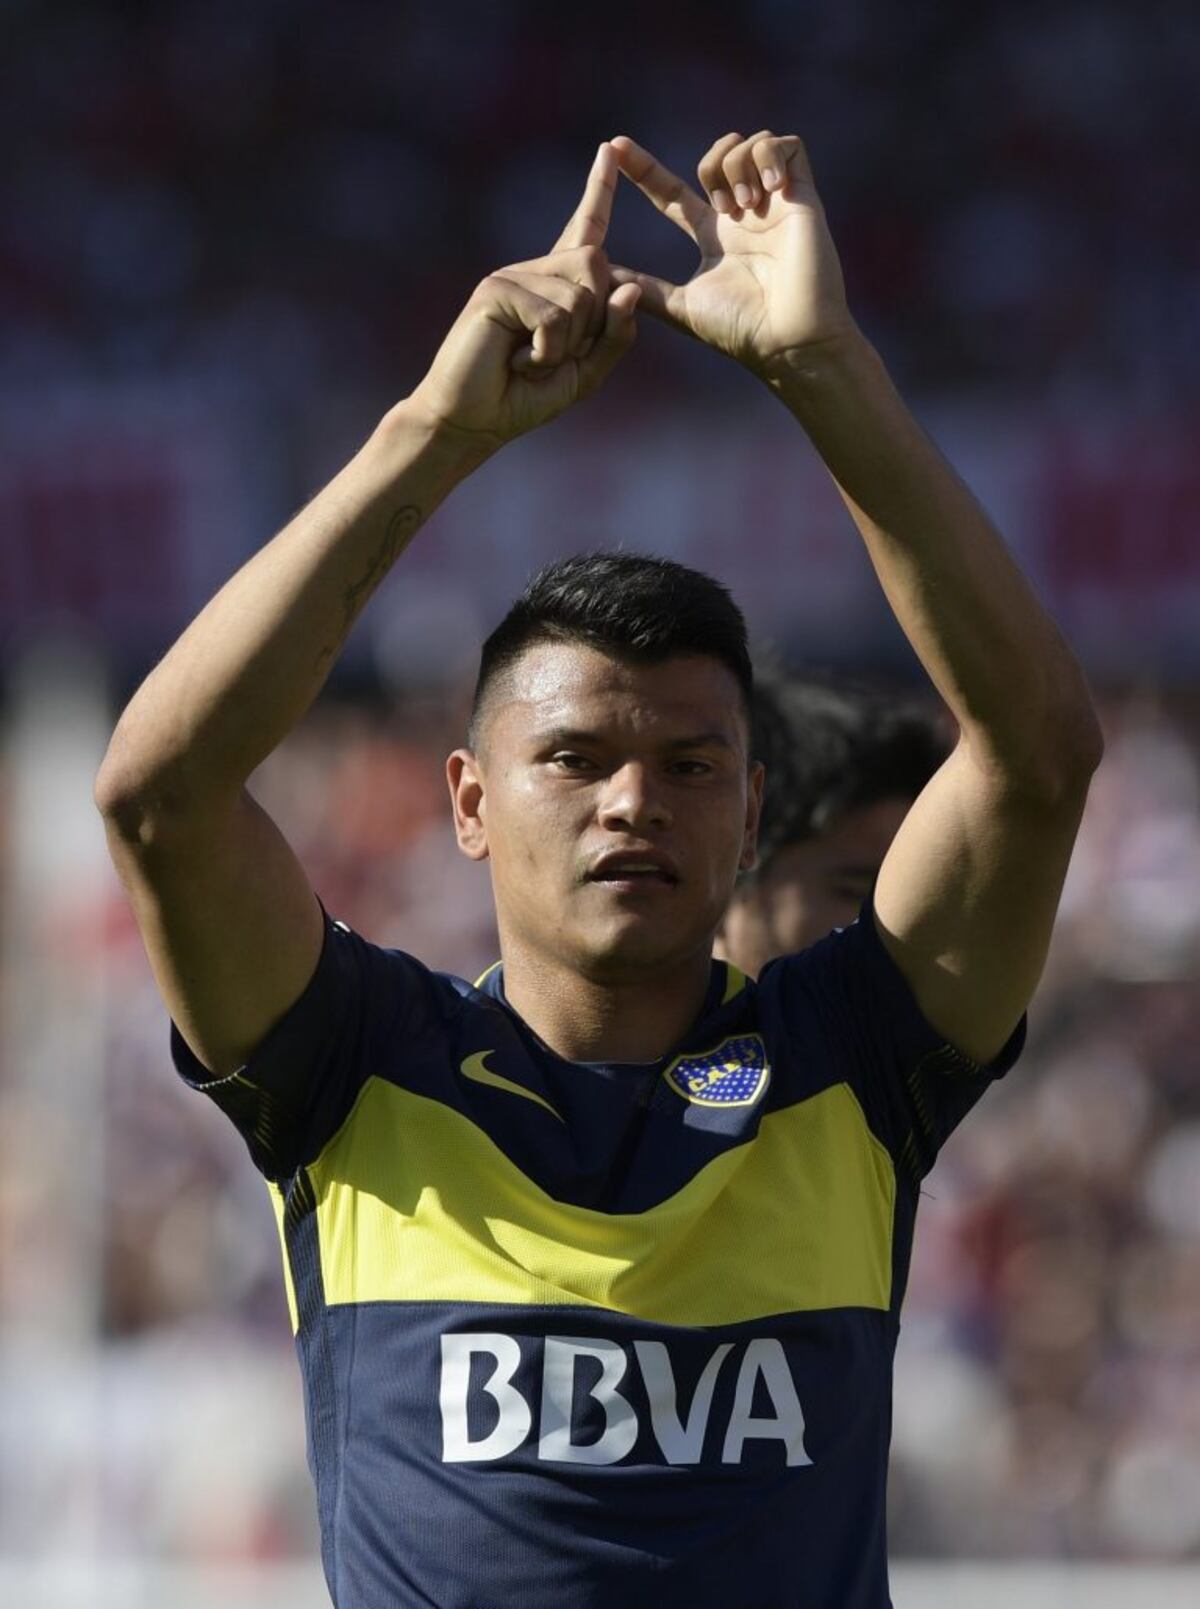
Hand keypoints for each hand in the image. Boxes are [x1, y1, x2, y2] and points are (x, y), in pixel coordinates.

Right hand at [409, 144, 639, 452]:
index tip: (610, 149)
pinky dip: (546, 351)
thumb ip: (614, 336)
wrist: (472, 421)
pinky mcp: (495, 289)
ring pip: (580, 296)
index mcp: (558, 285)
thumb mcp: (585, 373)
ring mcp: (512, 274)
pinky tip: (517, 362)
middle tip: (553, 354)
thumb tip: (629, 287)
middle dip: (592, 322)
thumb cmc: (523, 398)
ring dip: (566, 345)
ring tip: (530, 360)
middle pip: (599, 265)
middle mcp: (536, 270)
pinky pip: (552, 316)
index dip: (599, 190)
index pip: (586, 229)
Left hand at [609, 131, 854, 380]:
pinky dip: (770, 156)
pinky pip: (785, 144)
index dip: (644, 169)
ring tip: (746, 205)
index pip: (672, 194)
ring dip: (737, 167)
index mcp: (714, 238)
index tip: (616, 146)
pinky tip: (769, 190)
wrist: (789, 338)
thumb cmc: (741, 330)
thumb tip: (600, 278)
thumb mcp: (680, 307)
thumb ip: (644, 290)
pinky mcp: (802, 195)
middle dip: (709, 167)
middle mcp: (743, 216)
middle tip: (722, 209)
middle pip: (716, 157)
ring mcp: (773, 204)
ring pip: (747, 144)